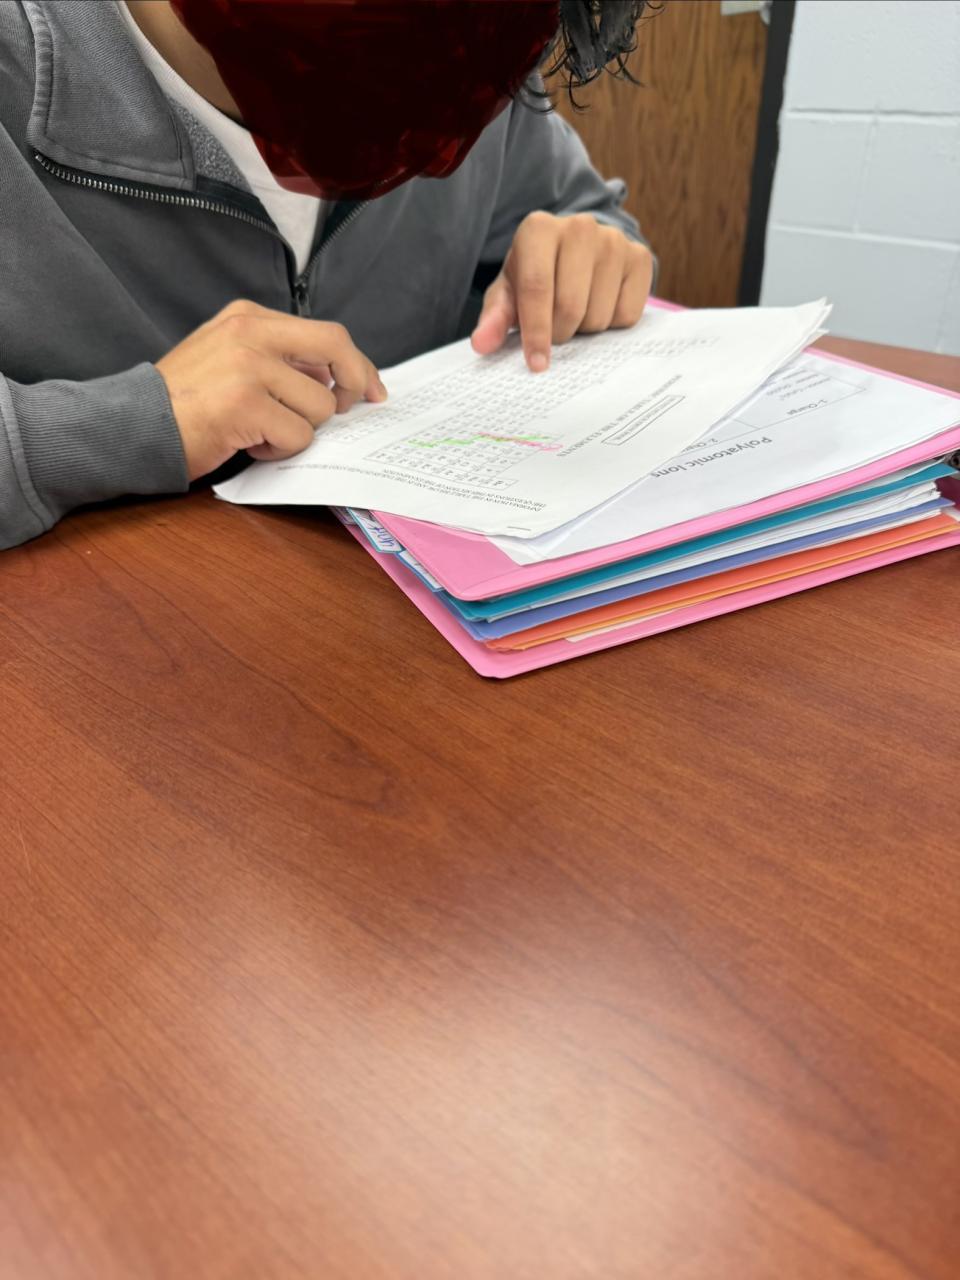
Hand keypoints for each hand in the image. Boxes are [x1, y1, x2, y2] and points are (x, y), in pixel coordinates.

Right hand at [156, 299, 386, 479]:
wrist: (134, 424)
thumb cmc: (185, 401)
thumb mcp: (229, 356)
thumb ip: (278, 358)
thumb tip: (334, 378)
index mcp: (250, 317)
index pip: (327, 333)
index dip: (358, 365)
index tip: (372, 390)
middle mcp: (251, 333)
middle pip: (336, 349)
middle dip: (355, 386)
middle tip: (349, 412)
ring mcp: (248, 367)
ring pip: (319, 407)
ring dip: (298, 430)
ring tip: (260, 430)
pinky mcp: (245, 405)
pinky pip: (297, 436)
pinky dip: (278, 449)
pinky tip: (248, 442)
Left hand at [471, 211, 653, 371]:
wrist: (576, 253)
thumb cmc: (536, 275)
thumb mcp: (509, 293)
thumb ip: (495, 318)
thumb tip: (481, 344)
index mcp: (538, 229)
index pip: (537, 288)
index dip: (536, 332)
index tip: (536, 364)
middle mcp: (579, 227)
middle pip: (570, 307)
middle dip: (560, 332)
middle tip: (554, 329)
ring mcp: (614, 240)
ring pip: (599, 316)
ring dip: (585, 330)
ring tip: (577, 312)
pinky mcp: (640, 257)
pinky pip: (627, 315)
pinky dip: (612, 324)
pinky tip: (601, 305)